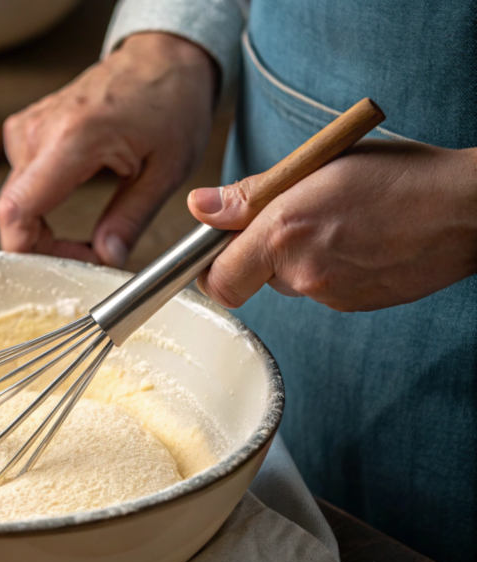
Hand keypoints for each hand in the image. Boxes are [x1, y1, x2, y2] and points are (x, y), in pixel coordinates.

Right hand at [0, 32, 216, 266]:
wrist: (161, 59)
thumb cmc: (170, 102)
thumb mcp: (166, 170)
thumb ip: (130, 219)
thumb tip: (107, 258)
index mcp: (72, 138)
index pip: (18, 212)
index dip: (34, 252)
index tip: (70, 263)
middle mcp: (39, 130)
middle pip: (11, 213)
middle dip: (44, 246)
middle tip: (89, 254)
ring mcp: (27, 128)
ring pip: (14, 202)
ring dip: (43, 228)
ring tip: (86, 231)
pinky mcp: (24, 130)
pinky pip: (19, 184)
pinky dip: (40, 206)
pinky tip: (70, 202)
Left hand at [189, 141, 476, 311]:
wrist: (470, 210)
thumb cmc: (399, 175)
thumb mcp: (317, 167)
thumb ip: (251, 194)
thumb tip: (200, 207)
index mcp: (284, 232)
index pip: (217, 279)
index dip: (210, 267)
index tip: (216, 248)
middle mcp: (303, 272)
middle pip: (252, 277)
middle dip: (261, 250)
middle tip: (293, 214)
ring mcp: (331, 295)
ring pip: (290, 280)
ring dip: (299, 255)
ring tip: (339, 220)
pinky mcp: (356, 305)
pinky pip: (323, 288)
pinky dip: (330, 266)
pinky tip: (360, 239)